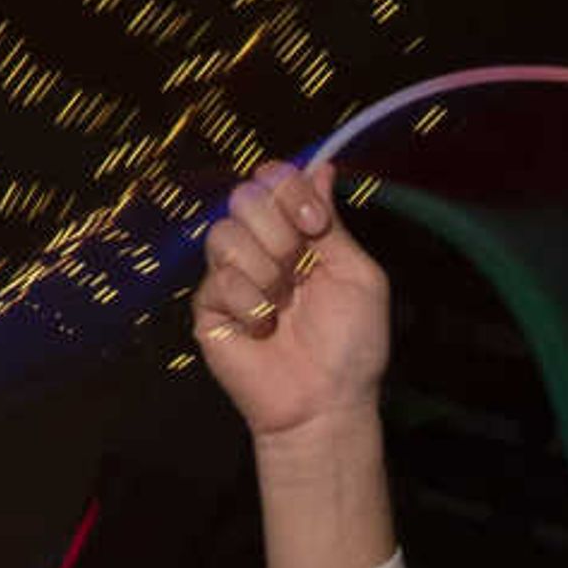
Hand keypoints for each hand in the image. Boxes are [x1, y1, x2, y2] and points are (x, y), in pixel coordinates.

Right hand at [192, 163, 388, 445]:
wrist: (325, 401)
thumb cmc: (350, 345)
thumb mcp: (358, 276)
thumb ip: (334, 224)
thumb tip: (323, 166)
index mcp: (297, 234)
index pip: (274, 179)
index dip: (288, 191)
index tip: (314, 225)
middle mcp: (261, 247)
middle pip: (244, 196)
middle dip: (277, 232)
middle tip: (299, 272)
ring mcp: (231, 276)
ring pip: (224, 234)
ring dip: (264, 270)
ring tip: (282, 306)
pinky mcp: (209, 308)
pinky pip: (217, 281)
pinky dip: (248, 304)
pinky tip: (262, 329)